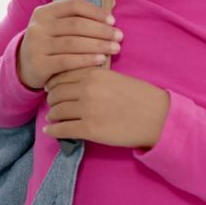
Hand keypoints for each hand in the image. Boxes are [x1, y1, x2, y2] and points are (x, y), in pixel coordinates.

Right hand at [17, 0, 121, 88]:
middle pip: (76, 25)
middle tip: (119, 36)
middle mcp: (38, 26)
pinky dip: (87, 60)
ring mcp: (36, 46)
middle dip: (101, 30)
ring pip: (73, 43)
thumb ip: (83, 14)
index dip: (95, 11)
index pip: (74, 5)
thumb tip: (113, 1)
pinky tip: (101, 60)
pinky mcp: (38, 64)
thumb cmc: (51, 42)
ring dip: (98, 45)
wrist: (25, 67)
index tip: (113, 21)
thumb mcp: (59, 25)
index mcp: (44, 12)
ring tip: (115, 48)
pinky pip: (67, 61)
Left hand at [43, 67, 168, 148]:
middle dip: (52, 100)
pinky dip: (53, 131)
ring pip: (57, 111)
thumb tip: (73, 81)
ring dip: (52, 115)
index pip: (61, 77)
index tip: (51, 88)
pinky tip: (49, 131)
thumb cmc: (140, 96)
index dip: (54, 84)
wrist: (156, 117)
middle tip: (52, 104)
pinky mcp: (89, 130)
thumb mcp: (115, 76)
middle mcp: (87, 90)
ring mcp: (87, 110)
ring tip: (52, 117)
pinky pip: (62, 130)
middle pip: (56, 94)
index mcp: (93, 74)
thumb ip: (94, 76)